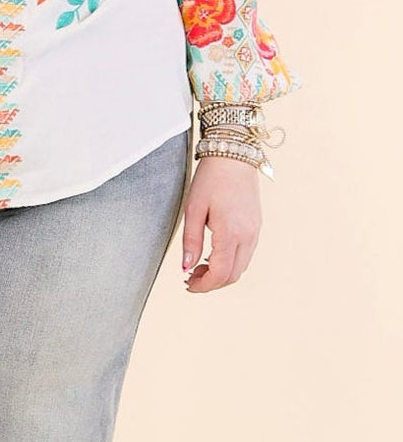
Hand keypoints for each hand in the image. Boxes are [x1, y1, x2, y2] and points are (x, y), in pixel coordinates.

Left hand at [181, 156, 261, 292]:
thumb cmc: (211, 179)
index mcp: (231, 233)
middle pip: (233, 275)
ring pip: (241, 267)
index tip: (187, 285)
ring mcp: (255, 232)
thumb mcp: (193, 209)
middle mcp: (248, 236)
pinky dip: (230, 263)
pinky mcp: (256, 227)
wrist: (234, 156)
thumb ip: (191, 241)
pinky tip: (214, 255)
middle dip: (211, 283)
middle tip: (190, 277)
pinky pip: (246, 254)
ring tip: (199, 266)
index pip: (220, 273)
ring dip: (221, 274)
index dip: (203, 285)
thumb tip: (185, 267)